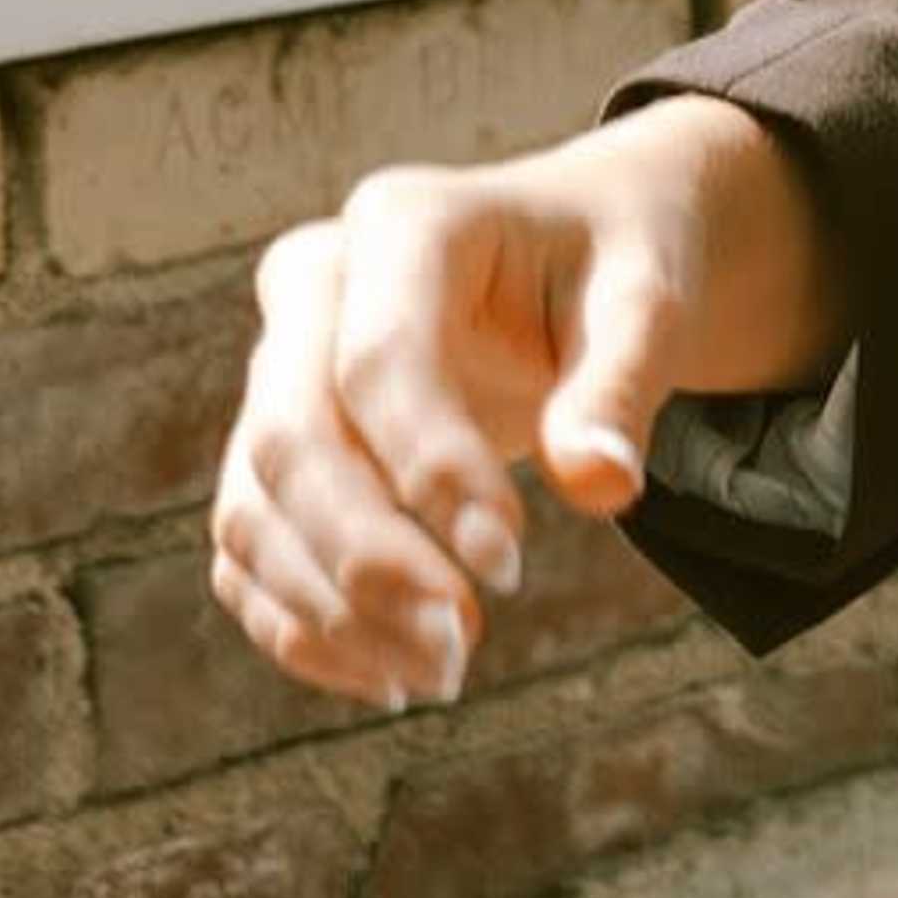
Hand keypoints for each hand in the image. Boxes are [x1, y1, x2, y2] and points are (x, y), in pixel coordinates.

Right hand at [208, 127, 724, 710]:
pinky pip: (249, 552)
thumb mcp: (647, 300)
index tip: (511, 567)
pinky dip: (301, 626)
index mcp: (403, 222)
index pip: (380, 360)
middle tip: (463, 644)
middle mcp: (315, 287)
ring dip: (331, 610)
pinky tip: (388, 676)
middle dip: (367, 556)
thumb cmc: (617, 264)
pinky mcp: (274, 449)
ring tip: (441, 673)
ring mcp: (277, 369)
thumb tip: (600, 486)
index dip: (432, 472)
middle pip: (289, 437)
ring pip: (252, 507)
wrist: (584, 254)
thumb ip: (623, 382)